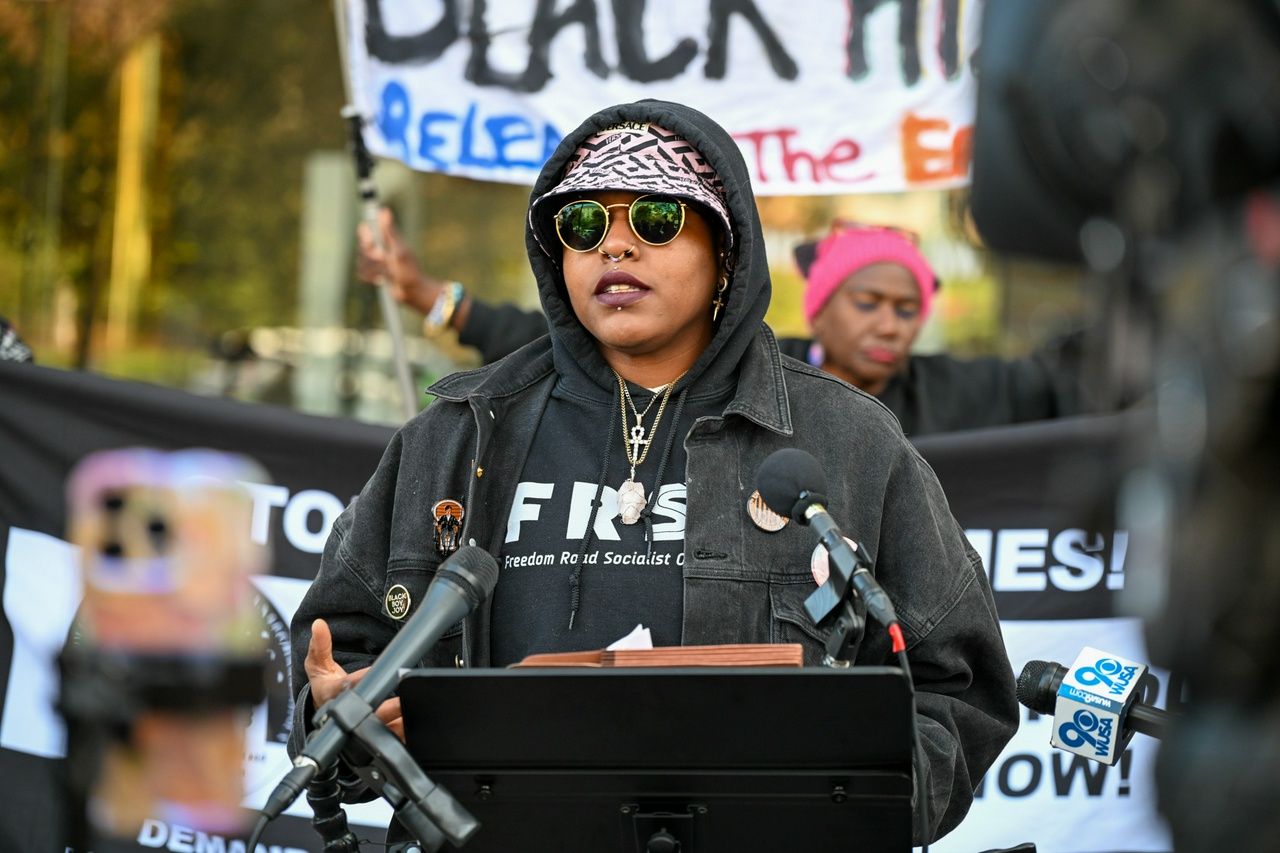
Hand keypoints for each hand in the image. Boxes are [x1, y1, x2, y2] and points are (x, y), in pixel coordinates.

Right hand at [304, 618, 404, 740]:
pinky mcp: (371, 736)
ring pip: (380, 729)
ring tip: (413, 711)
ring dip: (398, 721)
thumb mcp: (317, 665)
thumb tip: (319, 625)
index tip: (379, 671)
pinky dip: (402, 733)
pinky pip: (389, 738)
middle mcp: (346, 714)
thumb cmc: (325, 687)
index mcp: (333, 695)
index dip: (363, 679)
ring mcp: (359, 728)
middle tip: (403, 698)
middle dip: (386, 707)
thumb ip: (319, 644)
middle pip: (367, 712)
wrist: (325, 717)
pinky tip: (413, 724)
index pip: (349, 686)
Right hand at [356, 207, 449, 316]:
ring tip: (387, 274)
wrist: (412, 292)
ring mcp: (375, 262)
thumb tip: (384, 210)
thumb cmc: (410, 271)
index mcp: (385, 240)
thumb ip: (390, 232)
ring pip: (360, 262)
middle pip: (361, 247)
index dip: (365, 235)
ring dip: (374, 270)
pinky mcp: (372, 274)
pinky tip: (382, 281)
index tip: (372, 243)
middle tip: (386, 262)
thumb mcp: (400, 250)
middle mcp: (379, 248)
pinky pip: (361, 273)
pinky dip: (371, 278)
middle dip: (372, 258)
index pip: (365, 229)